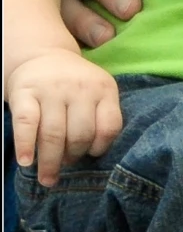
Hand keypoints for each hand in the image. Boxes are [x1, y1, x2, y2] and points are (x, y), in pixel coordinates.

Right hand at [6, 49, 121, 185]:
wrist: (41, 55)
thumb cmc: (74, 83)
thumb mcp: (96, 90)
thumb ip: (100, 115)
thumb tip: (93, 157)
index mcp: (104, 88)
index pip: (109, 126)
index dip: (101, 147)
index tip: (91, 156)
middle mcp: (79, 88)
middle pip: (80, 134)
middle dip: (73, 157)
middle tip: (66, 167)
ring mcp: (51, 90)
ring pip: (54, 133)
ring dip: (51, 160)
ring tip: (48, 177)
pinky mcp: (25, 93)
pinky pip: (26, 123)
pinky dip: (25, 145)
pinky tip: (25, 162)